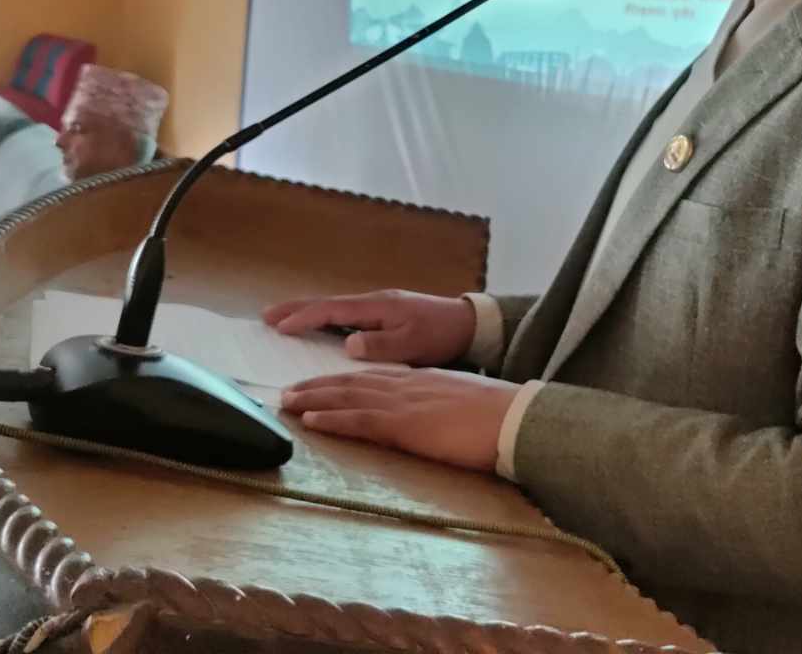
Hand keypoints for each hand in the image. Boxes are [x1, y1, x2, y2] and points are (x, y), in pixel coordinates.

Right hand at [263, 290, 476, 365]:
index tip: (277, 326)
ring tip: (282, 320)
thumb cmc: (440, 334)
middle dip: (296, 309)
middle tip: (265, 317)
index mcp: (377, 307)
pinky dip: (325, 317)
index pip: (331, 310)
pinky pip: (345, 313)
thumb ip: (380, 346)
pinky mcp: (384, 313)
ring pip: (334, 308)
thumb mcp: (412, 344)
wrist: (468, 324)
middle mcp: (373, 302)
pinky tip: (318, 326)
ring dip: (308, 312)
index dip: (303, 317)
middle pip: (327, 304)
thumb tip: (347, 346)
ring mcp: (378, 306)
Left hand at [281, 367, 517, 471]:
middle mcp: (406, 385)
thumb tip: (431, 417)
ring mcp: (403, 402)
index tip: (321, 384)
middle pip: (351, 381)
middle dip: (317, 385)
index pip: (372, 377)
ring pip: (347, 396)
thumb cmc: (498, 417)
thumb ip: (439, 406)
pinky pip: (358, 419)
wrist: (514, 418)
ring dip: (313, 398)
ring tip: (287, 402)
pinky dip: (331, 418)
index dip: (343, 380)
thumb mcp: (462, 404)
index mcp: (421, 380)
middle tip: (288, 390)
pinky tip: (310, 420)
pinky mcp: (403, 424)